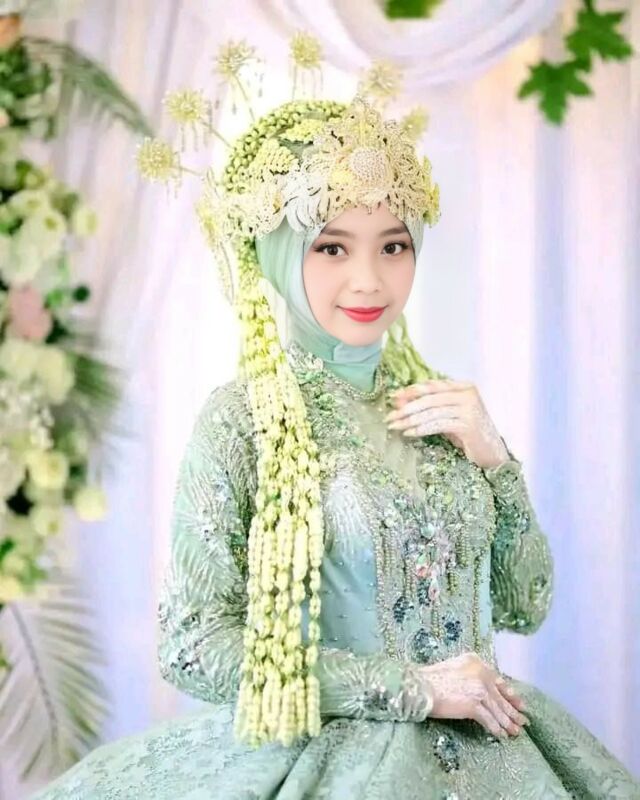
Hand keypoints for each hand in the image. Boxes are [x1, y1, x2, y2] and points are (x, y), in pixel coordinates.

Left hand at [384, 379, 508, 468]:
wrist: (491, 451)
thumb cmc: (469, 432)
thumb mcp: (449, 414)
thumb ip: (430, 406)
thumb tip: (400, 400)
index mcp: (464, 386)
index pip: (432, 386)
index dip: (411, 391)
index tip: (393, 397)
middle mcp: (468, 394)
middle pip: (430, 399)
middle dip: (407, 407)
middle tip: (390, 415)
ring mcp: (469, 409)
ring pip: (431, 412)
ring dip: (410, 420)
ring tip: (395, 426)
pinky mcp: (467, 425)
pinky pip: (437, 425)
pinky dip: (421, 429)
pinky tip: (409, 433)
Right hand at [420, 652, 528, 737]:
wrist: (420, 686)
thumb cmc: (431, 678)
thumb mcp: (454, 668)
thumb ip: (470, 674)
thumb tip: (482, 690)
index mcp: (476, 662)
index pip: (498, 680)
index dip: (510, 693)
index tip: (519, 702)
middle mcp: (481, 673)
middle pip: (501, 696)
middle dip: (513, 710)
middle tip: (523, 720)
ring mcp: (479, 689)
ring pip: (498, 710)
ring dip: (508, 723)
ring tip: (516, 732)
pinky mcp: (474, 705)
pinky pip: (489, 720)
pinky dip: (496, 729)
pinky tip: (501, 735)